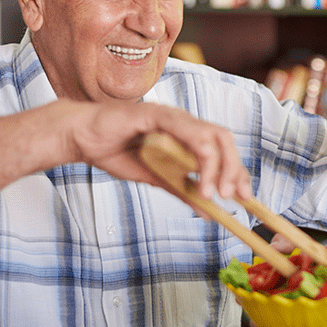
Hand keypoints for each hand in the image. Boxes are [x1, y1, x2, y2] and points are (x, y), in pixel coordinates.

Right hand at [69, 100, 251, 202]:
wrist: (82, 138)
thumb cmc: (115, 151)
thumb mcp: (155, 178)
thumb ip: (181, 190)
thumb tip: (209, 212)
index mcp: (185, 135)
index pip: (222, 148)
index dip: (237, 170)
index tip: (245, 196)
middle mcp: (183, 123)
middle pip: (223, 139)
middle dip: (234, 168)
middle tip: (232, 197)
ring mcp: (170, 116)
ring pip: (209, 136)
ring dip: (217, 166)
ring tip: (211, 194)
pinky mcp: (154, 114)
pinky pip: (183, 130)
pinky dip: (195, 154)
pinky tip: (195, 176)